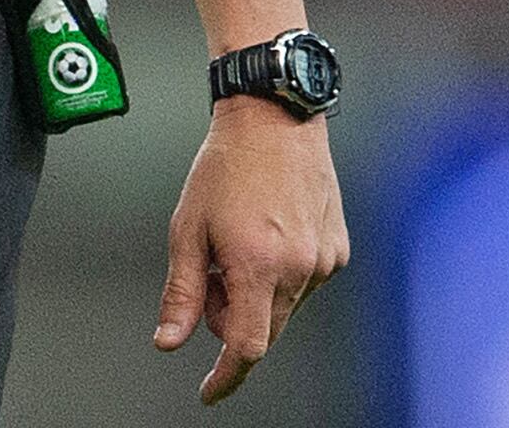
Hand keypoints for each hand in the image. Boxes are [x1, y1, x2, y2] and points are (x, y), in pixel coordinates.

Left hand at [154, 100, 349, 404]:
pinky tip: (268, 235)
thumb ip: (181, 292)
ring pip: (284, 308)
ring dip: (257, 295)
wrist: (274, 118)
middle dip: (231, 319)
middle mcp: (299, 268)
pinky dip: (281, 275)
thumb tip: (169, 341)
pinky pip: (305, 283)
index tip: (210, 391)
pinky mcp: (338, 248)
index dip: (226, 377)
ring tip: (240, 243)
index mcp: (258, 265)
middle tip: (212, 272)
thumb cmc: (228, 166)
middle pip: (265, 331)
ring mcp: (324, 259)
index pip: (246, 347)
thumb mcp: (188, 228)